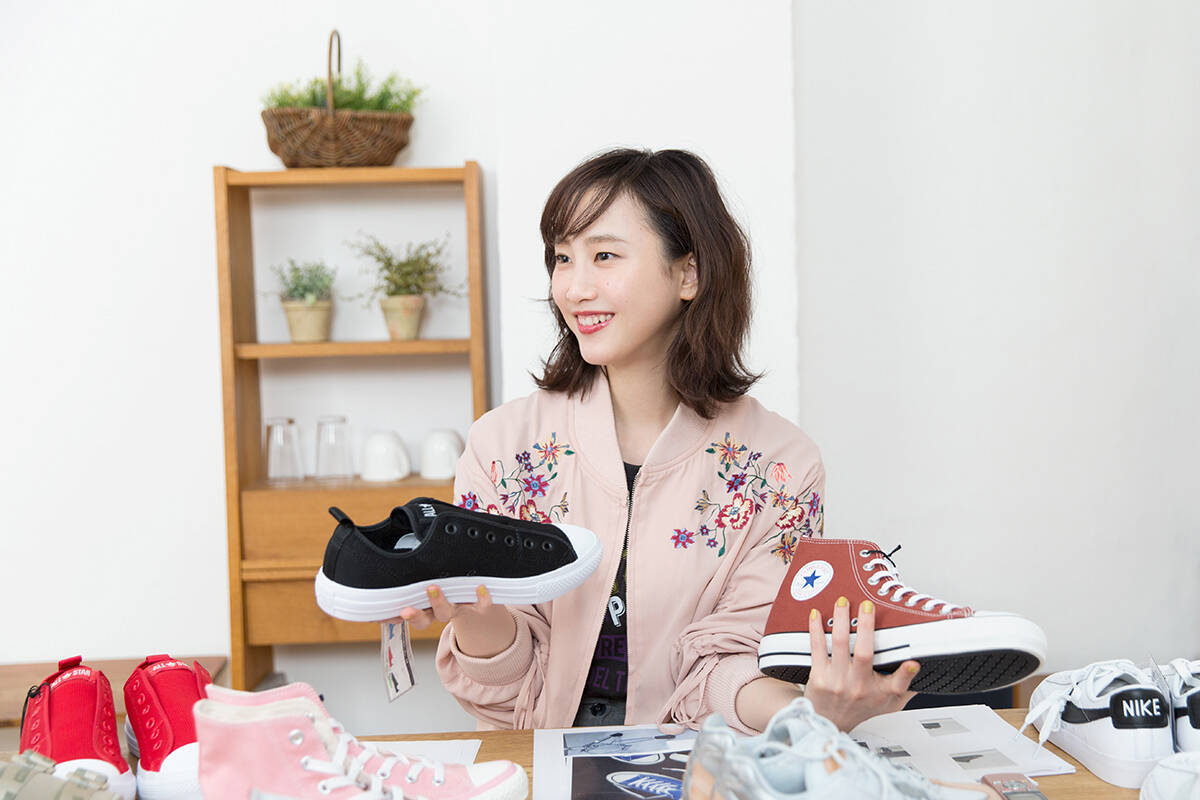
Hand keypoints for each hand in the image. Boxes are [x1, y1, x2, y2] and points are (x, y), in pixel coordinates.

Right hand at [386, 585, 516, 658]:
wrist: (480, 601)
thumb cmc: (448, 590)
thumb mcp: (426, 589)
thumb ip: (405, 588)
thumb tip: (377, 587)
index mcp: (425, 609)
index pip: (405, 615)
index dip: (394, 618)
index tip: (383, 616)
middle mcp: (439, 611)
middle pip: (423, 619)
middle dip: (413, 615)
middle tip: (405, 610)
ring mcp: (457, 608)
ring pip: (445, 611)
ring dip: (437, 602)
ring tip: (432, 589)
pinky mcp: (478, 604)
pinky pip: (482, 605)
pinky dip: (482, 598)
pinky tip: (480, 588)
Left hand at [802, 596, 918, 731]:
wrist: (827, 722)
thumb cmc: (859, 708)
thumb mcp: (888, 704)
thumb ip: (906, 688)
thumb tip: (924, 666)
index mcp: (880, 692)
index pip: (897, 685)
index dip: (907, 674)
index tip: (913, 662)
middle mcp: (859, 686)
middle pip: (864, 653)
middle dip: (866, 626)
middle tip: (867, 605)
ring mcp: (837, 681)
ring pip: (840, 644)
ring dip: (841, 620)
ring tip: (843, 602)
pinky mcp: (819, 676)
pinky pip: (817, 647)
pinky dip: (816, 629)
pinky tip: (817, 614)